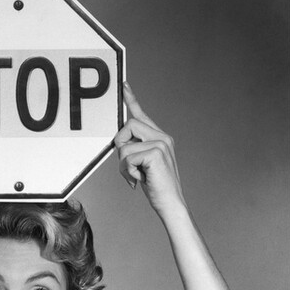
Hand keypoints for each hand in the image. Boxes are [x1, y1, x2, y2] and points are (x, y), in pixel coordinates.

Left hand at [113, 82, 185, 216]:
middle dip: (120, 146)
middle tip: (128, 166)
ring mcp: (161, 143)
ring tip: (135, 176)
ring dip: (123, 165)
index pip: (142, 115)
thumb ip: (134, 150)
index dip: (131, 99)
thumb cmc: (156, 187)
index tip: (124, 85)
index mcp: (160, 137)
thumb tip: (119, 142)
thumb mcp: (142, 165)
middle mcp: (162, 136)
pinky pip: (127, 157)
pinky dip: (128, 172)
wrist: (171, 204)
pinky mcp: (157, 152)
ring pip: (124, 144)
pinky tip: (139, 180)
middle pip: (127, 126)